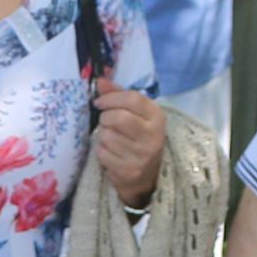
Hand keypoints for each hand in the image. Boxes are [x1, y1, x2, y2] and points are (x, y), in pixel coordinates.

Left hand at [90, 84, 166, 204]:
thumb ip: (118, 95)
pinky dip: (101, 150)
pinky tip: (111, 152)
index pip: (132, 98)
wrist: (148, 175)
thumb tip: (99, 81)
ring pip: (107, 136)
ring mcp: (142, 156)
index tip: (99, 102)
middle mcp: (153, 136)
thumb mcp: (136, 113)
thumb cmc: (139, 136)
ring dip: (103, 135)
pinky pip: (102, 153)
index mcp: (157, 117)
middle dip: (105, 117)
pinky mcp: (128, 171)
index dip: (111, 97)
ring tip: (111, 138)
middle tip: (105, 120)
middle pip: (118, 118)